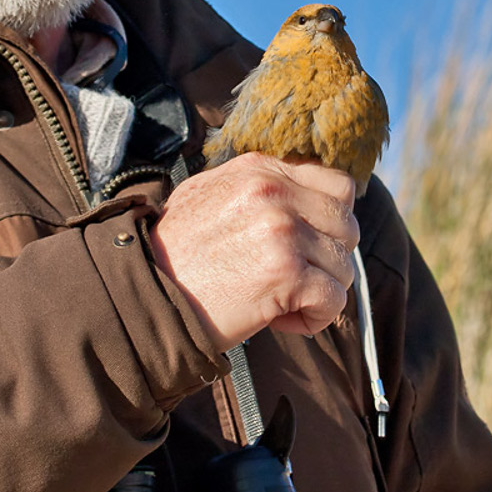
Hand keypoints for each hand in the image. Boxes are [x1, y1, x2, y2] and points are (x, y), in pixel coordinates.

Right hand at [147, 153, 358, 352]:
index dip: (331, 220)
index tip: (310, 244)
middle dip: (327, 259)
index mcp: (259, 170)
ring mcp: (282, 230)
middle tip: (294, 280)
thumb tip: (305, 197)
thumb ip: (257, 188)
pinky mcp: (286, 272)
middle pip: (346, 225)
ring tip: (281, 302)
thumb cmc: (177, 255)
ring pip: (343, 266)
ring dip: (319, 292)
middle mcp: (273, 191)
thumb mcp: (210, 196)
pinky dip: (316, 318)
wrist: (144, 295)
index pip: (337, 183)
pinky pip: (334, 299)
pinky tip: (283, 321)